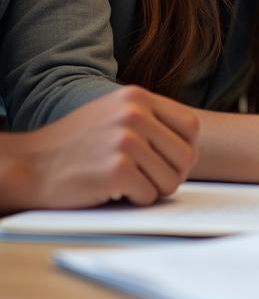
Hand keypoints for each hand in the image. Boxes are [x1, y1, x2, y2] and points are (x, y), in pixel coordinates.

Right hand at [18, 86, 198, 209]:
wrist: (28, 164)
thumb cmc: (74, 144)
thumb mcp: (113, 113)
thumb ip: (149, 120)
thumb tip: (190, 146)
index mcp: (137, 97)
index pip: (190, 125)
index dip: (187, 149)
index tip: (173, 162)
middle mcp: (134, 114)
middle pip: (186, 155)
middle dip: (173, 175)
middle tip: (152, 182)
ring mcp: (125, 140)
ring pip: (171, 178)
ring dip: (154, 190)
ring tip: (130, 185)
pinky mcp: (116, 169)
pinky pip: (149, 195)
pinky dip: (136, 200)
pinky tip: (114, 192)